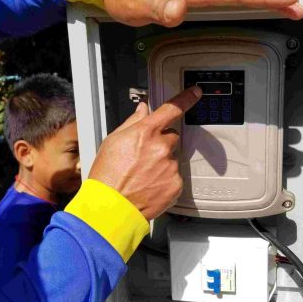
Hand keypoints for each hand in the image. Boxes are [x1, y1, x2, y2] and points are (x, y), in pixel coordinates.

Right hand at [89, 87, 201, 219]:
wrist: (111, 208)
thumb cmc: (107, 176)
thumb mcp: (112, 141)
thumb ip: (132, 123)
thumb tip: (142, 111)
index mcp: (145, 132)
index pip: (171, 109)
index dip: (185, 98)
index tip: (195, 92)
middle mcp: (161, 147)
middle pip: (170, 137)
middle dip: (160, 144)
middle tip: (142, 158)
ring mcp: (170, 166)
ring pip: (171, 158)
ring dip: (161, 164)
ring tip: (142, 176)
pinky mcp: (176, 184)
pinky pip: (174, 176)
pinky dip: (165, 180)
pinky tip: (149, 185)